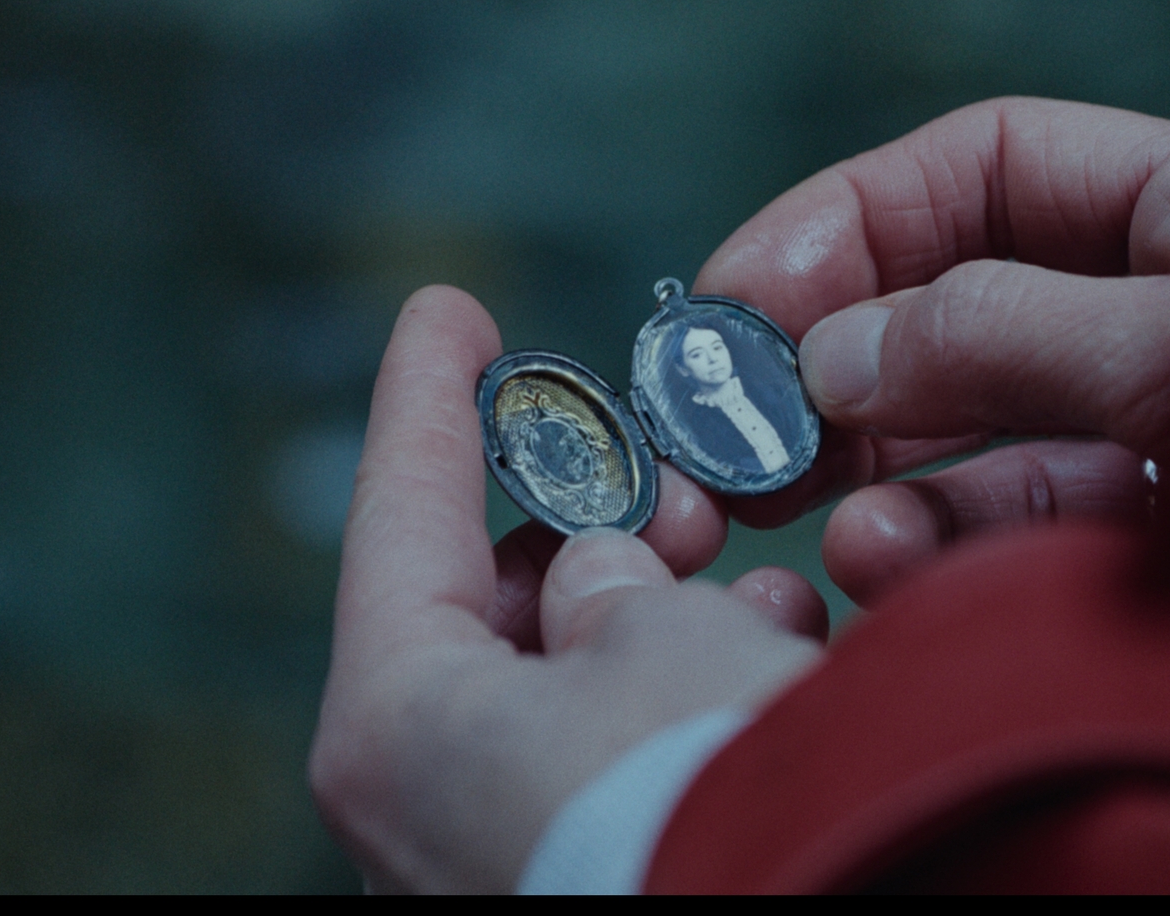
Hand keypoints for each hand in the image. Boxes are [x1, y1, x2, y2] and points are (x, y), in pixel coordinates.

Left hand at [309, 287, 823, 892]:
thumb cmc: (700, 795)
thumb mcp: (657, 634)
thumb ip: (615, 577)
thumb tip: (607, 580)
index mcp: (396, 723)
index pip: (399, 517)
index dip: (426, 397)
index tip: (446, 311)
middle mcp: (426, 809)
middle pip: (489, 611)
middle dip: (591, 529)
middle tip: (679, 485)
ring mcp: (502, 862)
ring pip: (569, 692)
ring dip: (661, 621)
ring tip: (758, 582)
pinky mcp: (584, 883)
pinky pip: (619, 767)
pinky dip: (684, 703)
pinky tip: (772, 664)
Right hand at [693, 97, 1169, 604]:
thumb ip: (1007, 337)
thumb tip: (834, 354)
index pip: (992, 170)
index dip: (852, 220)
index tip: (740, 298)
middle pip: (965, 307)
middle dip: (836, 362)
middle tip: (726, 428)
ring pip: (987, 441)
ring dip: (874, 475)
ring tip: (784, 511)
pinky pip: (1040, 543)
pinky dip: (950, 553)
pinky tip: (882, 566)